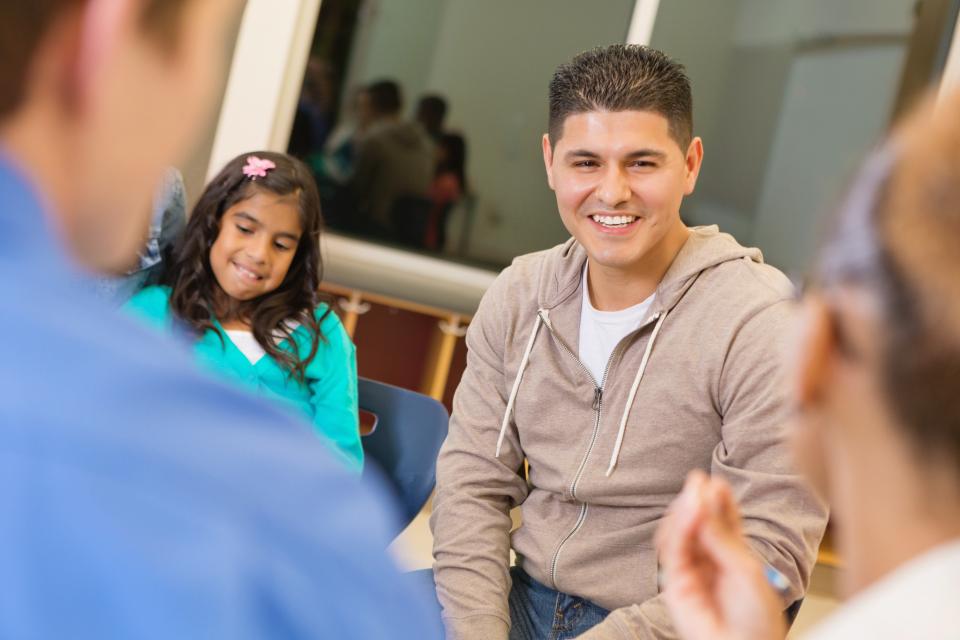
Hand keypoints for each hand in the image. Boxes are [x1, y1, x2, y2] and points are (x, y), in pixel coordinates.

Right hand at [656, 471, 786, 639]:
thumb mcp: (745, 570)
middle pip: (696, 523)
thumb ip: (721, 536)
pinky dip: (678, 531)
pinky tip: (688, 516)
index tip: (713, 480)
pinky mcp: (675, 584)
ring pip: (679, 533)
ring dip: (684, 513)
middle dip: (695, 501)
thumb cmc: (756, 620)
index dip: (717, 499)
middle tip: (696, 482)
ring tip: (693, 497)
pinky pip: (672, 552)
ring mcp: (691, 571)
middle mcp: (710, 560)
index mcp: (733, 555)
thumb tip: (704, 500)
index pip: (722, 520)